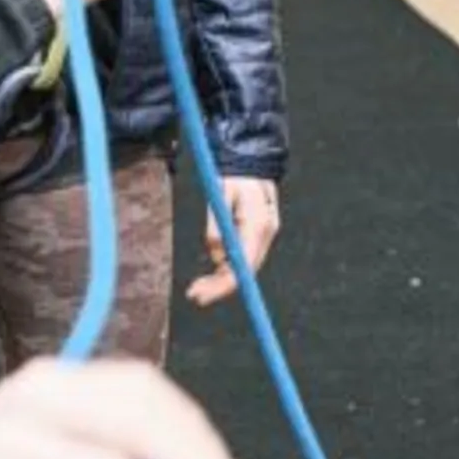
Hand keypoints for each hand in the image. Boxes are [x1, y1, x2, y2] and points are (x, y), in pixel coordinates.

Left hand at [186, 178, 280, 306]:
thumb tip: (215, 255)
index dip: (223, 285)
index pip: (243, 266)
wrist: (251, 163)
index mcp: (258, 225)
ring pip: (241, 269)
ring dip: (219, 280)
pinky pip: (241, 260)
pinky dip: (225, 269)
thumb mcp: (220, 194)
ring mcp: (263, 237)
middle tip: (193, 295)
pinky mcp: (257, 238)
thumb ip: (216, 224)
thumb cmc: (235, 177)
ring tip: (196, 287)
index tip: (201, 295)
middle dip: (218, 287)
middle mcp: (265, 235)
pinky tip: (211, 276)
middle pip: (244, 272)